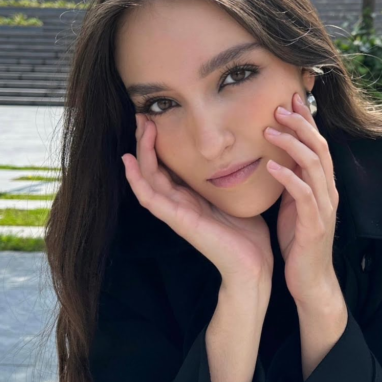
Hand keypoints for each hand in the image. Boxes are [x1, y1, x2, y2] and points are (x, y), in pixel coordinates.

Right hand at [122, 114, 273, 288]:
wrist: (253, 266)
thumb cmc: (248, 234)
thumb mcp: (237, 196)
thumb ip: (230, 178)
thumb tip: (240, 151)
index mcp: (190, 197)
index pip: (166, 166)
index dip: (159, 143)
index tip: (158, 119)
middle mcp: (178, 203)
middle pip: (152, 168)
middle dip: (147, 141)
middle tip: (143, 115)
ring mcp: (175, 212)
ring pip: (147, 178)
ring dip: (141, 152)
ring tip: (141, 128)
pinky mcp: (178, 221)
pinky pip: (150, 198)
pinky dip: (137, 180)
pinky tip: (129, 162)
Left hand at [264, 92, 340, 306]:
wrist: (311, 281)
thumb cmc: (300, 242)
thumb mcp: (293, 204)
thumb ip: (290, 180)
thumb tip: (274, 156)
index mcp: (323, 185)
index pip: (318, 143)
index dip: (306, 120)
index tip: (289, 98)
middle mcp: (328, 191)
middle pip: (319, 147)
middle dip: (300, 124)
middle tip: (279, 105)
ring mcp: (324, 208)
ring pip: (314, 166)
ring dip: (292, 145)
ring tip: (269, 131)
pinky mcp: (315, 225)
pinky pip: (303, 195)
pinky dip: (287, 178)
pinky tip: (270, 167)